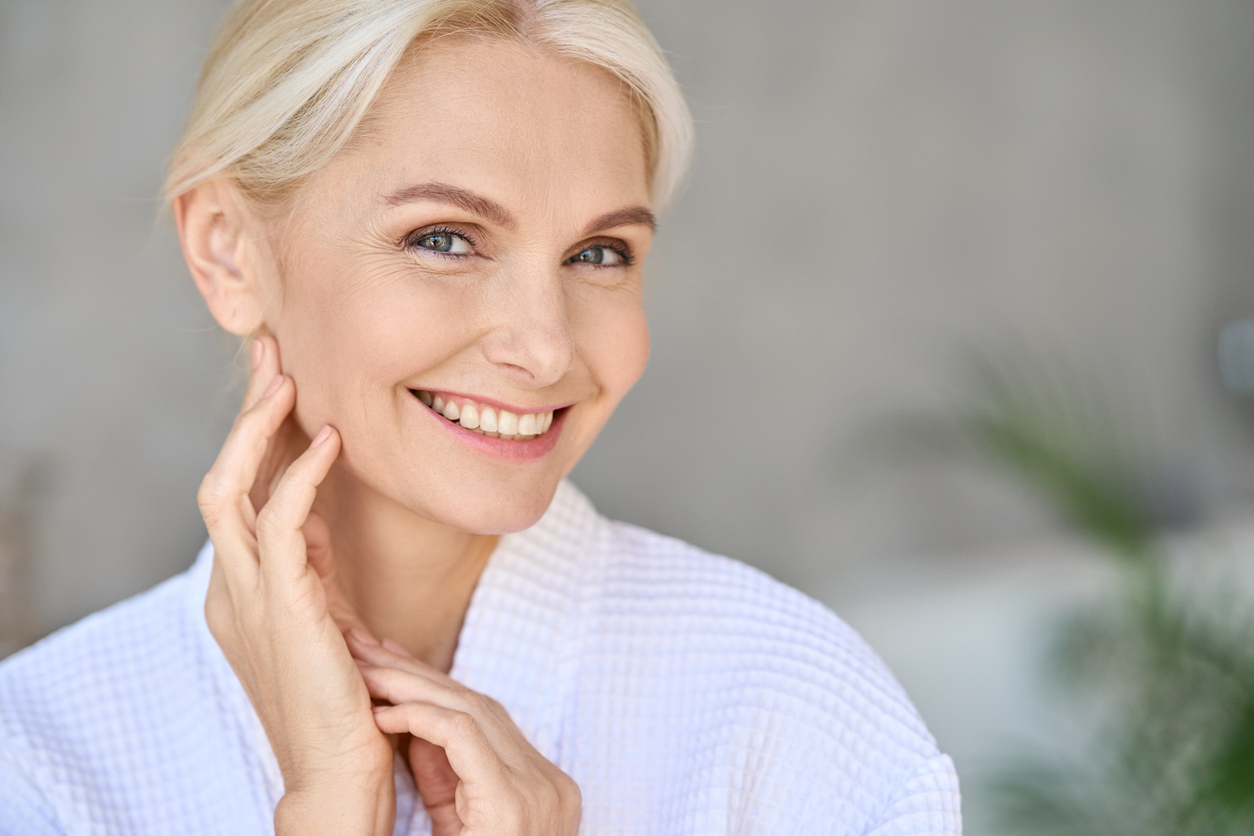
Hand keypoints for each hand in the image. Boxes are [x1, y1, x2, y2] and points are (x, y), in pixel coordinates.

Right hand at [198, 336, 394, 835]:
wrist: (340, 773)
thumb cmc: (342, 702)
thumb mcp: (322, 619)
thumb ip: (309, 572)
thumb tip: (314, 523)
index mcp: (241, 590)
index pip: (236, 494)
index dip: (252, 436)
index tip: (277, 384)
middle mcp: (232, 588)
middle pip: (221, 479)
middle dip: (244, 414)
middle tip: (269, 353)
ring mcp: (249, 599)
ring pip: (230, 490)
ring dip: (257, 429)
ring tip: (286, 376)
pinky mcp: (283, 609)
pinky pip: (280, 524)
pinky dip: (300, 475)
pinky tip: (328, 440)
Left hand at [346, 630, 580, 835]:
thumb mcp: (455, 825)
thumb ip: (442, 777)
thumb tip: (404, 722)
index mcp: (543, 789)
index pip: (486, 717)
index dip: (432, 685)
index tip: (387, 662)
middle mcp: (550, 785)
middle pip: (479, 706)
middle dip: (416, 673)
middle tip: (365, 646)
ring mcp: (539, 793)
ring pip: (470, 711)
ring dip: (409, 686)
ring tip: (362, 671)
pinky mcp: (513, 804)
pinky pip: (463, 737)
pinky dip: (419, 718)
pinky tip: (381, 712)